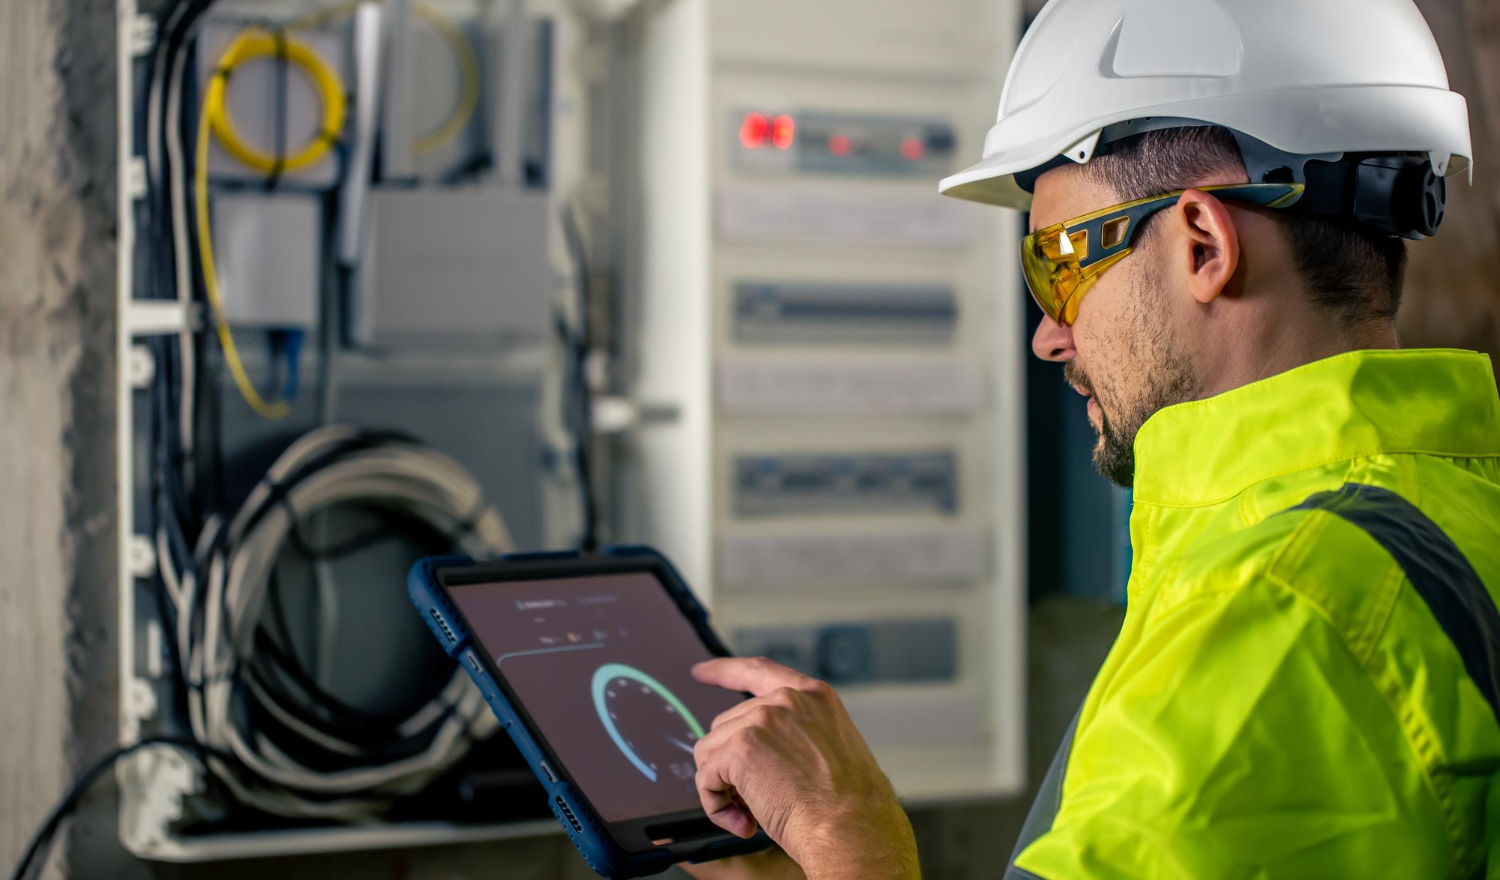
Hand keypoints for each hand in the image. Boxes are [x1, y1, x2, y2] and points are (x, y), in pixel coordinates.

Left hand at [691, 657, 919, 879]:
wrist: (852, 829)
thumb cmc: (849, 806)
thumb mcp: (831, 748)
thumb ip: (793, 734)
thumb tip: (750, 750)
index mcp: (813, 696)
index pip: (758, 671)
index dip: (725, 671)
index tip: (701, 671)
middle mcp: (786, 700)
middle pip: (726, 725)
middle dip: (730, 765)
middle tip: (756, 800)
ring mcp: (763, 720)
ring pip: (710, 752)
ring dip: (724, 789)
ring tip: (752, 815)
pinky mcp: (741, 748)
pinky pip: (706, 778)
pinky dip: (717, 806)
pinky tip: (745, 823)